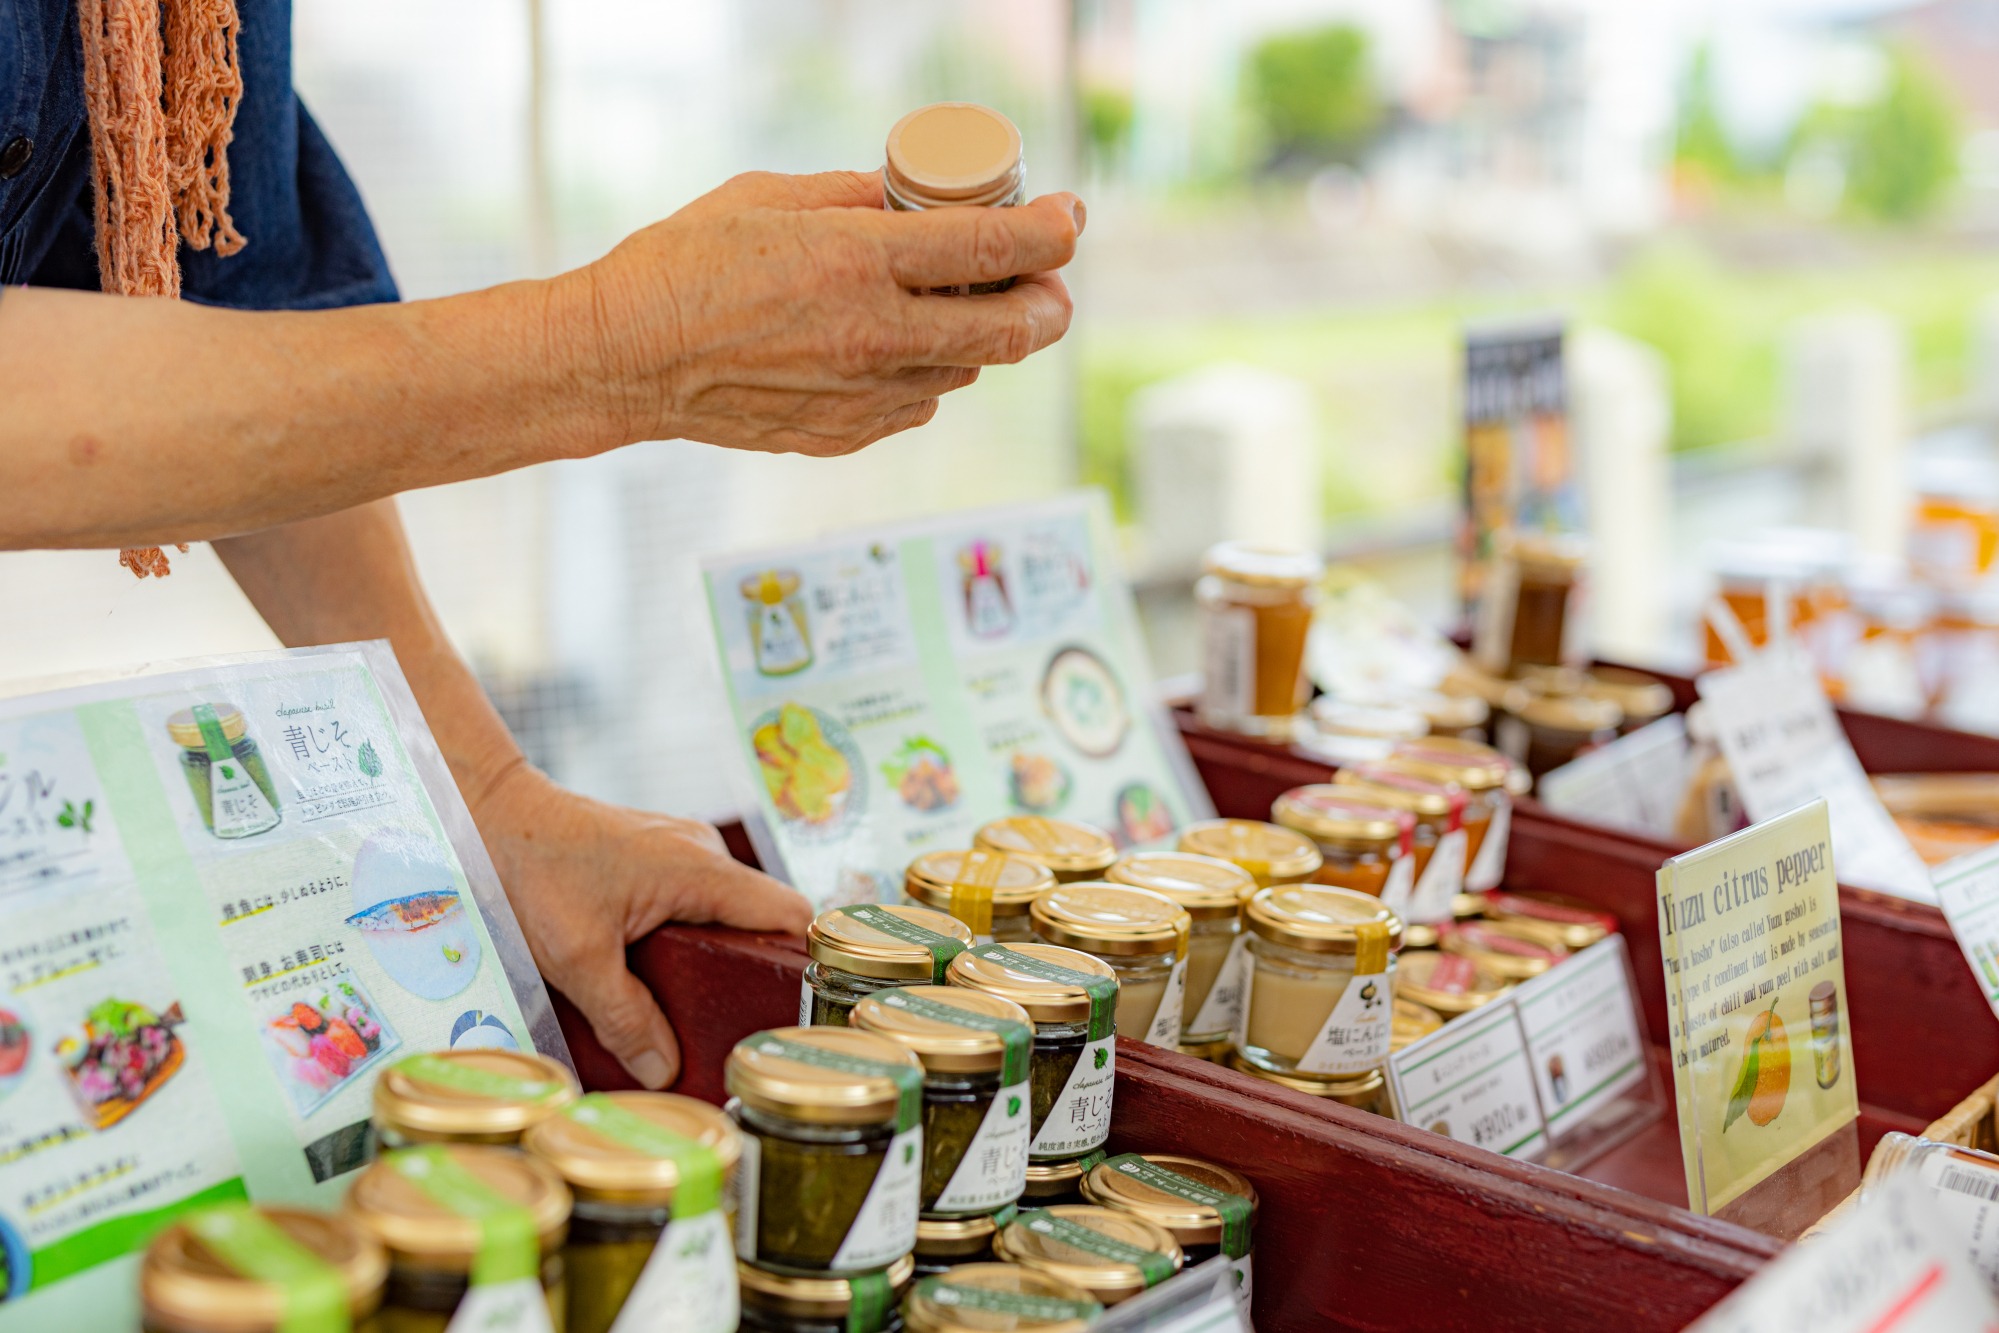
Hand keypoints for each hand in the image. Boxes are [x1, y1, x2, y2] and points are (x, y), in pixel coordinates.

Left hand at [469, 761, 811, 1087]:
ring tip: (686, 1008)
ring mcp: (681, 849)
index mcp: (701, 870)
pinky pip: (694, 900)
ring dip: (710, 957)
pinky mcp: (657, 853)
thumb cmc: (531, 871)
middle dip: (746, 973)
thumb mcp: (577, 959)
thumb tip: (666, 1071)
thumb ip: (625, 1019)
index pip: (789, 913)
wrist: (489, 811)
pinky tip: (653, 972)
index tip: (785, 1010)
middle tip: (728, 1027)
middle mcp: (702, 852)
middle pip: (758, 921)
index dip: (798, 960)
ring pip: (723, 912)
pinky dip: (685, 937)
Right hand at [570, 170, 1083, 455]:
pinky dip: (925, 373)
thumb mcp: (772, 199)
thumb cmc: (684, 265)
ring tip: (952, 303)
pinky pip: (918, 404)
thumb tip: (919, 198)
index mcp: (857, 263)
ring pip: (966, 370)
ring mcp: (862, 396)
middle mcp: (873, 336)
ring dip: (979, 337)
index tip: (1068, 218)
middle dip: (1048, 303)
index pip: (995, 251)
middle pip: (1012, 332)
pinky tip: (893, 346)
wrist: (625, 360)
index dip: (1051, 234)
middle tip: (1047, 281)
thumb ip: (858, 199)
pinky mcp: (844, 435)